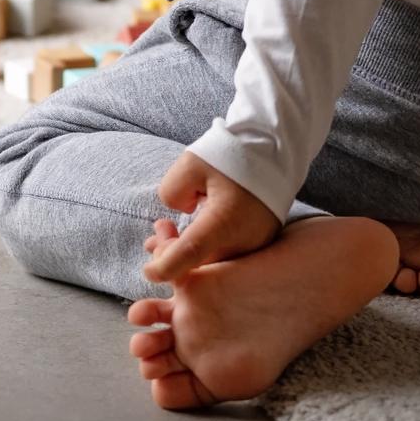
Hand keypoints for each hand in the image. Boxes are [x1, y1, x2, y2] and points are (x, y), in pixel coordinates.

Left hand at [141, 151, 281, 283]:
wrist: (270, 149)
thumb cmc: (230, 153)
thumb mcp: (189, 165)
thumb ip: (173, 193)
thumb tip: (180, 213)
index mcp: (226, 221)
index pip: (191, 253)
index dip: (165, 267)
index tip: (148, 271)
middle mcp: (245, 240)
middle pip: (203, 264)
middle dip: (172, 257)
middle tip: (152, 240)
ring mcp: (256, 244)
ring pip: (216, 264)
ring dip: (188, 255)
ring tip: (162, 238)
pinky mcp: (261, 242)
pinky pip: (230, 256)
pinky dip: (206, 251)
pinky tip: (187, 238)